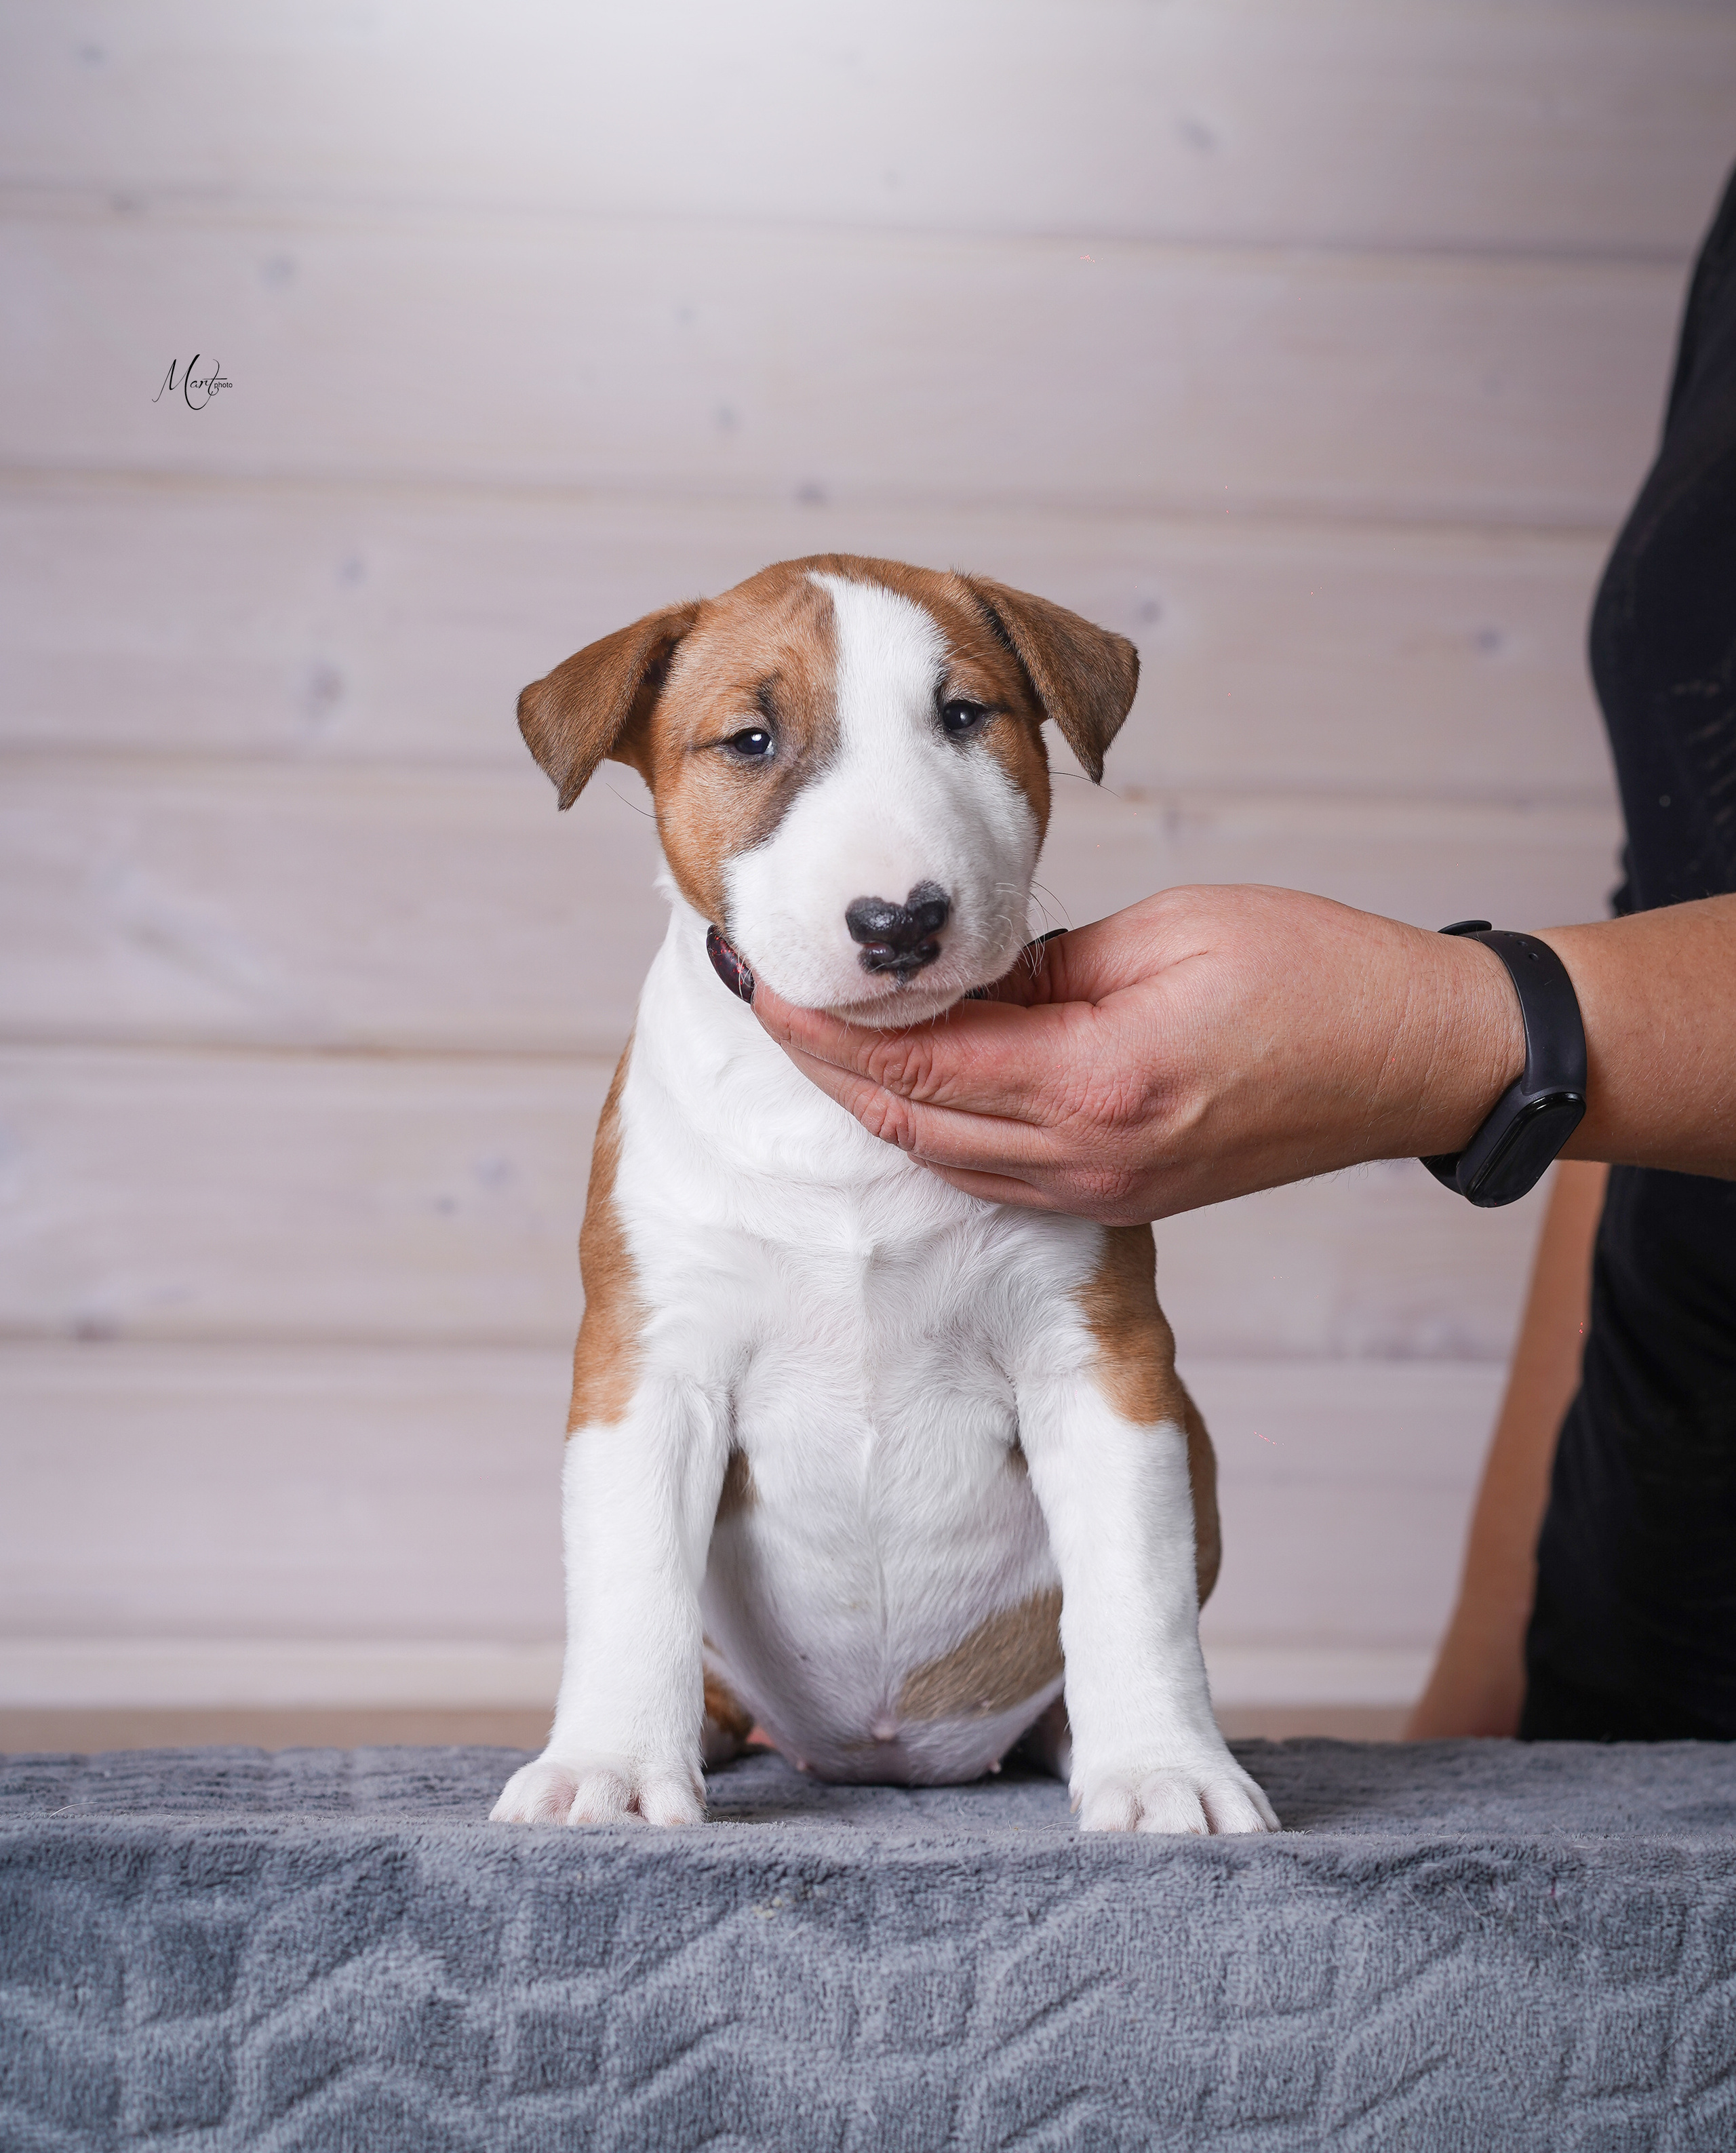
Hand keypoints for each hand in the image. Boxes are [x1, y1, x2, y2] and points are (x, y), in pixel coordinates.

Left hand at [751, 885, 1525, 1221]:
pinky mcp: (1124, 1197)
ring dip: (873, 1102)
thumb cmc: (1315, 972)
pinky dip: (935, 1130)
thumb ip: (1045, 964)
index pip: (920, 1063)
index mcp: (1099, 1081)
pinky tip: (905, 1081)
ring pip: (946, 1159)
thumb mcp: (1167, 931)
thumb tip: (958, 978)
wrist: (1415, 1059)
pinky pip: (994, 1175)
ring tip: (815, 1034)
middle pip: (912, 1124)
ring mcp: (1108, 1191)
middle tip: (765, 1001)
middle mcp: (1093, 1158)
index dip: (828, 1025)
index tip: (765, 979)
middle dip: (826, 1065)